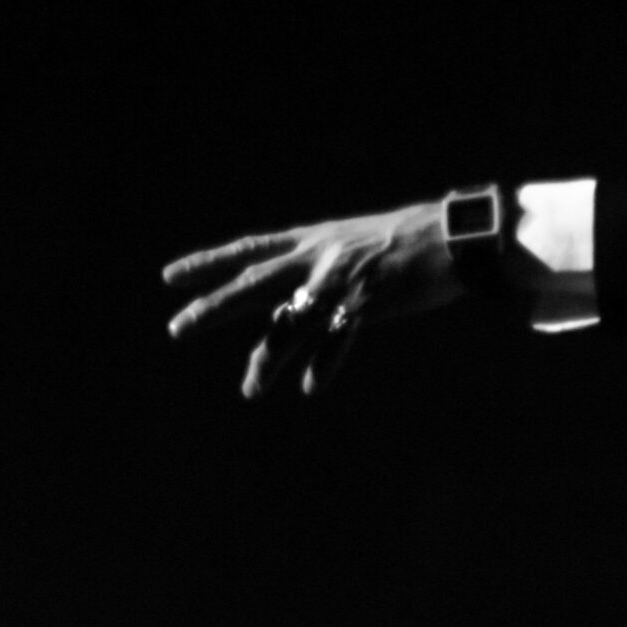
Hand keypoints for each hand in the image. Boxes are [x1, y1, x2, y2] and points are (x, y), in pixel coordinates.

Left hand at [161, 201, 463, 397]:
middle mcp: (319, 258)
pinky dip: (324, 363)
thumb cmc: (413, 241)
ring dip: (268, 357)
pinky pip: (339, 337)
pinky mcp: (370, 301)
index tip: (169, 277)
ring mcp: (342, 280)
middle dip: (214, 307)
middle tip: (176, 330)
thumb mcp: (357, 242)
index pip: (249, 250)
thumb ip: (327, 263)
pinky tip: (309, 386)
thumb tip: (305, 290)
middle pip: (254, 284)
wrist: (456, 236)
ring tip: (250, 390)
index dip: (209, 262)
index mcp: (313, 241)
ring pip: (293, 321)